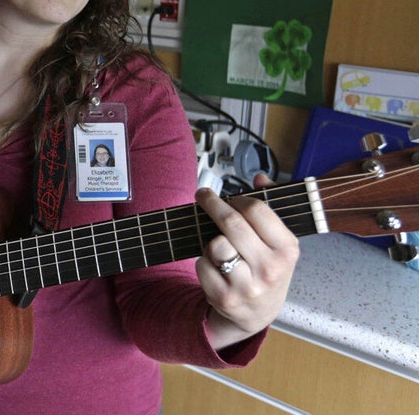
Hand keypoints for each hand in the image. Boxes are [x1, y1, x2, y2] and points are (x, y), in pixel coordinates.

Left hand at [195, 179, 299, 349]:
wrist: (258, 313)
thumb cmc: (266, 269)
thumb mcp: (278, 243)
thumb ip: (270, 207)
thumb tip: (261, 177)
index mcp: (287, 250)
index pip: (257, 210)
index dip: (237, 198)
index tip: (228, 196)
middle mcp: (270, 269)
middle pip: (232, 224)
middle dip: (212, 204)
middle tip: (202, 195)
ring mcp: (247, 286)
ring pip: (215, 245)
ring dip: (211, 241)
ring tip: (221, 248)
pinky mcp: (225, 298)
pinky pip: (202, 264)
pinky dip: (203, 261)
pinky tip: (215, 268)